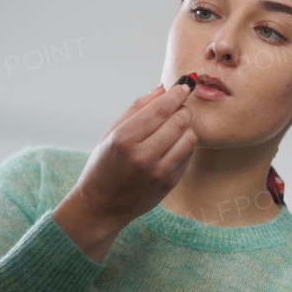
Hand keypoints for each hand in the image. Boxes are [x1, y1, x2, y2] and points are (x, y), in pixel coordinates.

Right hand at [51, 81, 196, 261]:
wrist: (101, 205)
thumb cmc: (104, 165)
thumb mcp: (111, 133)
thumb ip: (136, 108)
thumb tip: (162, 89)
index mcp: (124, 139)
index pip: (160, 109)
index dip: (176, 94)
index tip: (184, 86)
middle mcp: (143, 156)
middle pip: (179, 121)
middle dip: (182, 109)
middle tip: (177, 107)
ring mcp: (158, 172)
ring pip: (190, 138)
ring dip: (186, 127)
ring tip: (174, 128)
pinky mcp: (169, 184)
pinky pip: (188, 155)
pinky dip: (185, 145)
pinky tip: (172, 145)